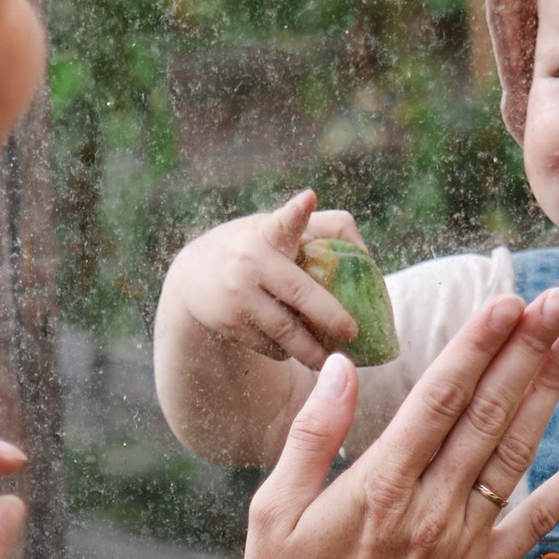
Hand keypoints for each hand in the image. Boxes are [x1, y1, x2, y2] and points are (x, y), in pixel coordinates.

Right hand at [168, 190, 374, 368]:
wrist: (192, 277)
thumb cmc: (253, 249)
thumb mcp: (277, 228)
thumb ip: (323, 230)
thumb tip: (366, 257)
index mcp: (267, 233)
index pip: (283, 220)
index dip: (296, 211)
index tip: (307, 199)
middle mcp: (251, 261)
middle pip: (300, 293)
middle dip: (330, 316)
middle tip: (352, 334)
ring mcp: (239, 295)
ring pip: (286, 331)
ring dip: (312, 349)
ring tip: (331, 360)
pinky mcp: (230, 324)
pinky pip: (270, 346)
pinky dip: (288, 351)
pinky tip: (296, 350)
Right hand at [240, 290, 558, 558]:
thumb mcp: (272, 514)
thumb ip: (311, 437)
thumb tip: (341, 369)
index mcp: (377, 488)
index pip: (438, 400)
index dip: (476, 346)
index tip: (505, 302)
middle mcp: (430, 510)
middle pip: (487, 414)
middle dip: (525, 351)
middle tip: (558, 299)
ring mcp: (463, 543)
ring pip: (516, 453)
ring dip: (549, 393)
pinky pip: (538, 520)